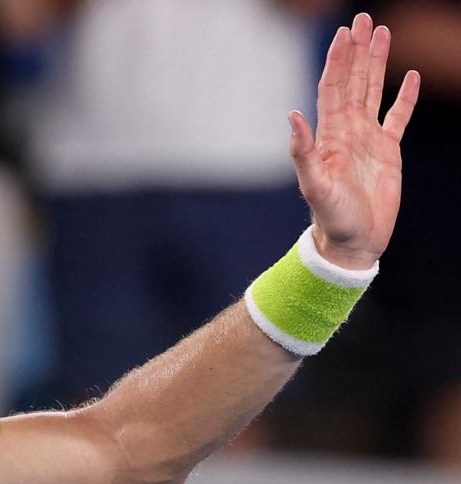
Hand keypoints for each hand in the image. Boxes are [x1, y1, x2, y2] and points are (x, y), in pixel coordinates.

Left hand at [289, 12, 419, 269]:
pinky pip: (398, 117)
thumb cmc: (331, 218)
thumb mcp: (313, 185)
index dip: (338, 61)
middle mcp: (348, 131)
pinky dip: (404, 97)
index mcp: (331, 135)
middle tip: (363, 18)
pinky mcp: (388, 152)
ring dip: (378, 63)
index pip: (334, 88)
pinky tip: (410, 76)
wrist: (352, 242)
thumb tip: (292, 115)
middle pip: (354, 80)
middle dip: (358, 50)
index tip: (344, 34)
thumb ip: (303, 151)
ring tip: (382, 33)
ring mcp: (369, 139)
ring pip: (374, 91)